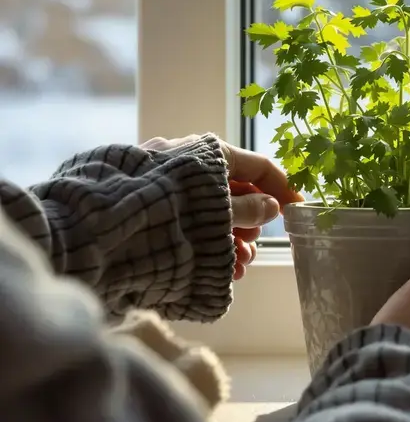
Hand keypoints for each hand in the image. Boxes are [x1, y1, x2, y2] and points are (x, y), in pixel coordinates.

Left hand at [141, 134, 303, 279]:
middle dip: (251, 224)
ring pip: (210, 210)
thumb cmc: (167, 211)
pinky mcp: (151, 204)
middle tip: (253, 250)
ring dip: (230, 239)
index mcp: (211, 153)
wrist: (99, 224)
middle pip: (235, 190)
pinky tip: (214, 267)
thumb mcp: (217, 210)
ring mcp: (169, 183)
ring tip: (236, 268)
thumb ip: (249, 209)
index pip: (260, 166)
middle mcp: (191, 163)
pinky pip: (188, 219)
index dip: (283, 188)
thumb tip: (271, 207)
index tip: (298, 209)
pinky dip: (206, 241)